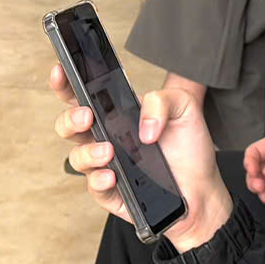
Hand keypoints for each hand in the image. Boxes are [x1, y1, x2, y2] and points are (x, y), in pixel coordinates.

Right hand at [50, 66, 231, 250]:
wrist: (203, 190)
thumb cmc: (189, 147)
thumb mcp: (185, 108)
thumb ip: (162, 100)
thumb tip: (142, 125)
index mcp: (116, 113)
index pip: (82, 94)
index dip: (65, 82)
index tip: (60, 71)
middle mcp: (106, 137)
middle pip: (68, 125)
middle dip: (69, 119)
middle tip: (86, 116)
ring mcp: (106, 165)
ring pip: (77, 157)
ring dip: (87, 152)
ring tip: (108, 150)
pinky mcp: (112, 193)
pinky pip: (94, 187)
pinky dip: (99, 180)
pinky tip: (112, 175)